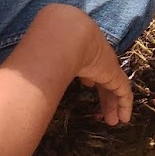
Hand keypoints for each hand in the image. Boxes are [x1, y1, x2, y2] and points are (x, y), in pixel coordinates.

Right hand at [33, 3, 132, 125]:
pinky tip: (124, 118)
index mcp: (81, 50)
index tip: (87, 85)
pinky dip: (125, 105)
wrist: (65, 34)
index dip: (90, 76)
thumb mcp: (46, 56)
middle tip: (102, 114)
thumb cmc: (50, 42)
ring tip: (111, 121)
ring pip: (113, 87)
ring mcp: (106, 65)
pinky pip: (123, 92)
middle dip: (103, 97)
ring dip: (112, 105)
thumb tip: (29, 81)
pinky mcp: (114, 74)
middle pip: (102, 79)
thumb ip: (44, 66)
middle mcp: (96, 57)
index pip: (89, 65)